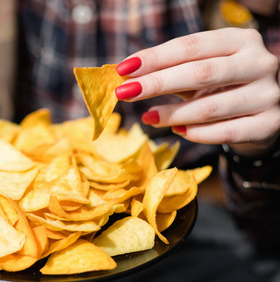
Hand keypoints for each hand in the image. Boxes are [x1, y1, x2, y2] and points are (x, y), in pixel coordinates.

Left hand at [115, 27, 279, 156]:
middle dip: (156, 83)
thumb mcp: (200, 72)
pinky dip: (195, 133)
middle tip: (124, 92)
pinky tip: (176, 131)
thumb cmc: (221, 87)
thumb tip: (127, 76)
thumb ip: (171, 71)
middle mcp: (259, 63)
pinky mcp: (268, 124)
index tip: (124, 68)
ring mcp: (267, 94)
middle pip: (199, 73)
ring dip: (172, 114)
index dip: (154, 57)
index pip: (190, 46)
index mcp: (240, 40)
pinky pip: (223, 133)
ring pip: (210, 107)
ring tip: (147, 117)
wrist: (261, 112)